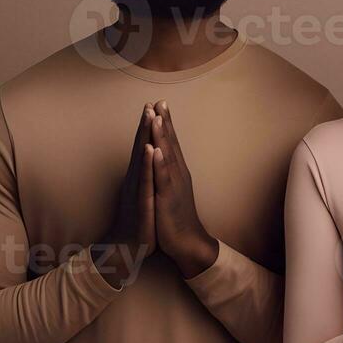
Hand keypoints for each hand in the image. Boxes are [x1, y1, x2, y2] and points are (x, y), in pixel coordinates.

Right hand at [93, 104, 158, 287]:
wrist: (128, 248)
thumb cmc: (137, 221)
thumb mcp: (142, 196)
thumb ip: (142, 179)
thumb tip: (144, 164)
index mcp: (139, 177)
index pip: (144, 147)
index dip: (148, 127)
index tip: (153, 106)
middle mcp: (136, 179)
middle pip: (140, 146)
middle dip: (146, 124)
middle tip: (150, 102)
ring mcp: (137, 188)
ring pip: (141, 158)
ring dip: (145, 136)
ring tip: (149, 116)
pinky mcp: (141, 201)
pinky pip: (145, 179)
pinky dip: (147, 163)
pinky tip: (150, 149)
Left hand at [149, 99, 219, 278]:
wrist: (187, 241)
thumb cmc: (176, 217)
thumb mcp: (171, 190)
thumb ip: (168, 174)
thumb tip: (163, 159)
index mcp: (176, 171)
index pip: (170, 142)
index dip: (165, 123)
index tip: (159, 104)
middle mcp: (178, 174)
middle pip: (170, 143)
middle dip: (164, 121)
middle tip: (159, 101)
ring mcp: (173, 185)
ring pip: (167, 156)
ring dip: (162, 136)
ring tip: (157, 117)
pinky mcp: (168, 198)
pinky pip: (163, 178)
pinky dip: (160, 163)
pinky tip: (156, 150)